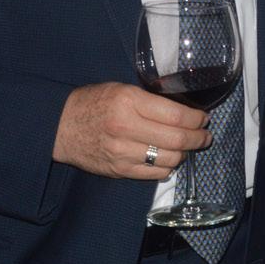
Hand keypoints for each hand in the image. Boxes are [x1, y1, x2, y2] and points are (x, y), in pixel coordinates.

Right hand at [51, 82, 209, 180]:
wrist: (59, 127)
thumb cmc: (93, 103)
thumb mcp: (121, 89)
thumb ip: (150, 100)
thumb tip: (184, 110)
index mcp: (129, 102)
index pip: (176, 115)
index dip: (197, 119)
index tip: (203, 118)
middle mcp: (127, 128)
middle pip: (177, 139)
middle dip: (198, 139)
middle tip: (205, 136)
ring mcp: (122, 152)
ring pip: (169, 159)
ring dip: (185, 154)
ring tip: (188, 148)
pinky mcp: (119, 170)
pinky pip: (154, 174)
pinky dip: (167, 168)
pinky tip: (169, 160)